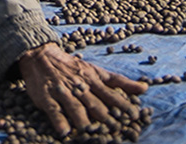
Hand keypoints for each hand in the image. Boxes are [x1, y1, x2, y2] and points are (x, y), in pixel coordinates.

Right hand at [18, 43, 146, 135]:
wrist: (41, 55)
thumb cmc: (74, 67)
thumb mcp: (96, 70)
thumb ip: (118, 81)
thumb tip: (145, 88)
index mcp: (92, 78)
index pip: (110, 93)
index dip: (122, 104)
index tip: (134, 116)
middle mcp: (79, 85)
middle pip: (94, 103)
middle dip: (106, 116)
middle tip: (115, 128)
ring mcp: (62, 90)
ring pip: (75, 107)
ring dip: (83, 119)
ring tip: (89, 130)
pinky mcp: (47, 96)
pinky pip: (54, 110)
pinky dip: (59, 121)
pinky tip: (64, 131)